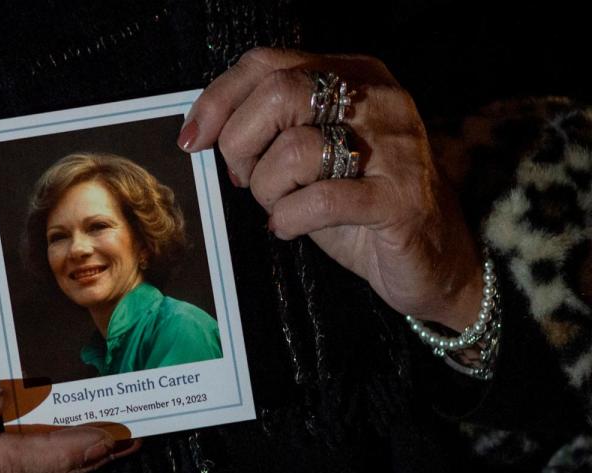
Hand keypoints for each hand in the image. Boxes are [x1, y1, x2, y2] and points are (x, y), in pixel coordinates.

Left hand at [179, 48, 482, 330]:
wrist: (430, 257)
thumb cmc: (357, 202)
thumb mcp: (311, 153)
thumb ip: (270, 127)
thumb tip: (204, 128)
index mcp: (354, 75)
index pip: (267, 63)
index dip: (219, 100)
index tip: (193, 138)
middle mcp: (379, 100)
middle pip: (278, 94)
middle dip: (240, 143)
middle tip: (243, 178)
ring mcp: (395, 147)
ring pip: (294, 149)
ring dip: (268, 189)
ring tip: (281, 206)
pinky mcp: (399, 199)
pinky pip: (319, 200)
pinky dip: (289, 218)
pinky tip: (290, 226)